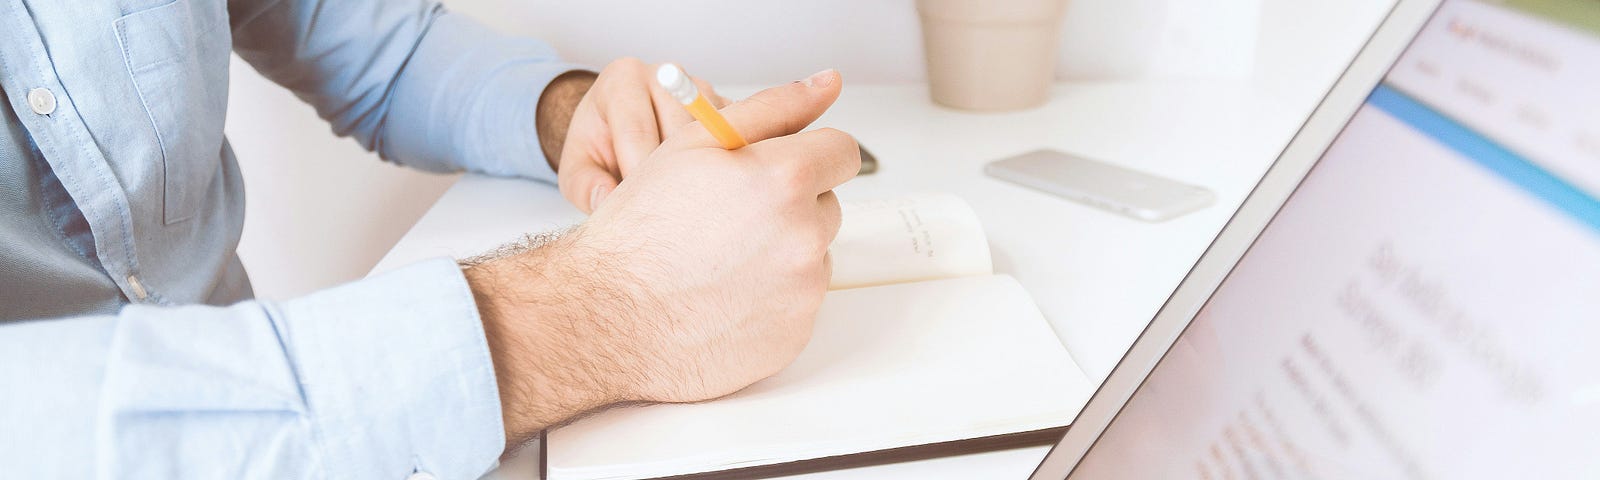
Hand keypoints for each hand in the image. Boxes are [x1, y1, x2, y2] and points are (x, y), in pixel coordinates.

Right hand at [468, 69, 855, 449]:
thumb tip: (827, 83)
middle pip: (826, 205)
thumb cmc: (641, 229)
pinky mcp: (795, 335)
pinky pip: (798, 304)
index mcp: (785, 179)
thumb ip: (772, 108)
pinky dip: (770, 299)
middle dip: (789, 206)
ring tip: (720, 260)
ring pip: (813, 256)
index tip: (781, 168)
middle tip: (729, 218)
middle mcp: (804, 236)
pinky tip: (723, 296)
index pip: (841, 151)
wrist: (608, 317)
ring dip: (781, 253)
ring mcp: (803, 291)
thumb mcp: (694, 144)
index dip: (808, 155)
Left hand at [540, 57, 731, 213]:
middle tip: (666, 212)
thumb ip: (585, 186)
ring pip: (713, 136)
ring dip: (703, 173)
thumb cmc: (598, 146)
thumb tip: (606, 202)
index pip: (637, 130)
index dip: (639, 175)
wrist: (618, 127)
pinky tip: (708, 188)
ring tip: (686, 202)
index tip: (640, 210)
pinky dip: (724, 166)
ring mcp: (700, 88)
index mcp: (622, 80)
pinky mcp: (726, 105)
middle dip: (673, 176)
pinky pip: (735, 138)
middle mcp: (665, 74)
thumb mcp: (576, 168)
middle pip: (680, 132)